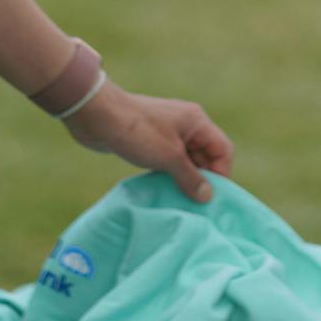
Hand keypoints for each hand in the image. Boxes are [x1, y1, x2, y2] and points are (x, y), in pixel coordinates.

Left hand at [63, 80, 234, 203]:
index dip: (221, 173)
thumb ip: (191, 178)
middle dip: (203, 178)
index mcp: (197, 122)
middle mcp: (187, 124)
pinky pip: (170, 160)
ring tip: (179, 200)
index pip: (223, 150)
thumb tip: (208, 197)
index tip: (209, 197)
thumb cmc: (138, 132)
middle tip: (194, 204)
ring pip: (187, 159)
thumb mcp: (169, 157)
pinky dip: (170, 174)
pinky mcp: (152, 140)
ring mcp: (169, 132)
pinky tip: (163, 189)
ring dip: (185, 178)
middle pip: (207, 155)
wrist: (98, 116)